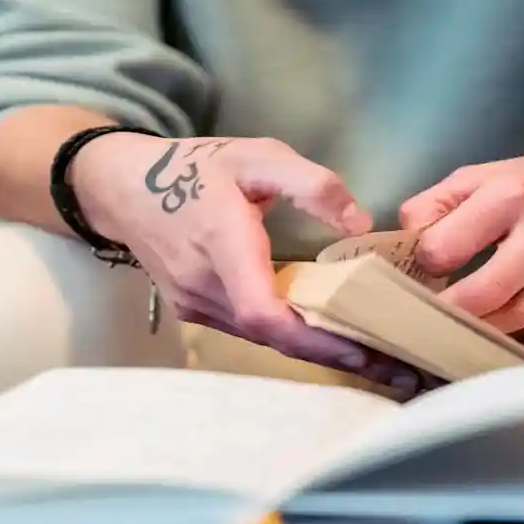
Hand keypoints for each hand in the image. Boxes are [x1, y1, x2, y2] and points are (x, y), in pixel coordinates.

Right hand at [71, 132, 421, 391]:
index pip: (262, 311)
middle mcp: (206, 286)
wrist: (123, 188)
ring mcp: (197, 306)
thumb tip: (360, 223)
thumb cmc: (196, 167)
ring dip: (320, 352)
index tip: (362, 348)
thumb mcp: (258, 155)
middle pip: (273, 338)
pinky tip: (335, 341)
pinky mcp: (199, 312)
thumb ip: (312, 184)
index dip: (312, 337)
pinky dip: (295, 340)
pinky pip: (253, 333)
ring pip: (264, 341)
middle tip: (399, 369)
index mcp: (221, 244)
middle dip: (336, 355)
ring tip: (381, 360)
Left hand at [399, 148, 523, 333]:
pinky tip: (488, 328)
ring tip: (451, 324)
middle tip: (427, 308)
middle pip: (475, 293)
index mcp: (508, 193)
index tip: (416, 268)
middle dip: (443, 307)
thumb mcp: (498, 170)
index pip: (442, 243)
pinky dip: (506, 330)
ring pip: (508, 319)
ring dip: (474, 327)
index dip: (421, 262)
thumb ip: (445, 199)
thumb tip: (404, 233)